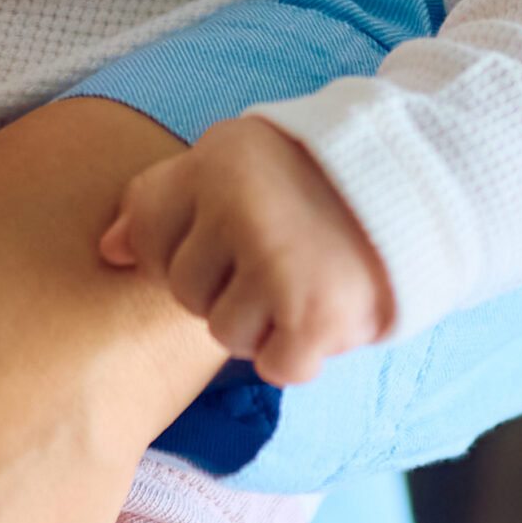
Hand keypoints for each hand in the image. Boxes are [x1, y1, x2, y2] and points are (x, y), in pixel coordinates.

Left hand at [98, 114, 395, 385]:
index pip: (147, 230)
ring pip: (226, 332)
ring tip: (296, 277)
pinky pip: (275, 366)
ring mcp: (277, 267)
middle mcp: (239, 211)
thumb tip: (108, 250)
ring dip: (258, 320)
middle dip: (219, 282)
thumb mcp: (229, 157)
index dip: (177, 241)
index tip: (219, 231)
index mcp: (214, 165)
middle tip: (269, 253)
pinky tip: (315, 311)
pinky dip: (294, 352)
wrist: (413, 184)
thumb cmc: (305, 173)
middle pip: (185, 288)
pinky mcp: (315, 319)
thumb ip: (164, 196)